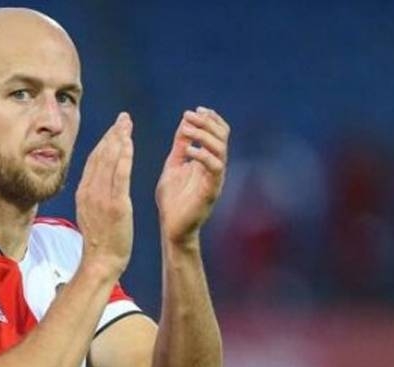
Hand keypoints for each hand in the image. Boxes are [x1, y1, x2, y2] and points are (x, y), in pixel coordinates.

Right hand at [75, 112, 133, 281]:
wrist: (100, 261)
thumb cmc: (101, 242)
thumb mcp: (91, 214)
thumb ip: (94, 196)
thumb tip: (98, 183)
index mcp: (84, 192)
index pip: (94, 160)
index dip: (105, 141)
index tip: (115, 129)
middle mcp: (90, 191)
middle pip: (100, 155)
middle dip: (112, 134)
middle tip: (123, 118)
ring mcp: (102, 197)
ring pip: (109, 160)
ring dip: (119, 139)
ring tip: (127, 124)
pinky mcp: (116, 205)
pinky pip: (120, 175)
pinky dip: (124, 156)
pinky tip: (129, 143)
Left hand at [156, 107, 229, 244]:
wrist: (171, 228)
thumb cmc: (172, 200)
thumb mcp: (173, 166)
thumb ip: (180, 146)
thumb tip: (184, 122)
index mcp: (207, 161)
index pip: (219, 133)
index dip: (211, 119)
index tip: (195, 110)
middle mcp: (215, 168)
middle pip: (223, 137)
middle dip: (207, 123)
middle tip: (190, 116)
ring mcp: (215, 179)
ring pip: (220, 149)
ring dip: (204, 135)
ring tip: (186, 130)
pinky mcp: (211, 191)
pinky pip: (214, 168)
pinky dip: (203, 155)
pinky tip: (188, 151)